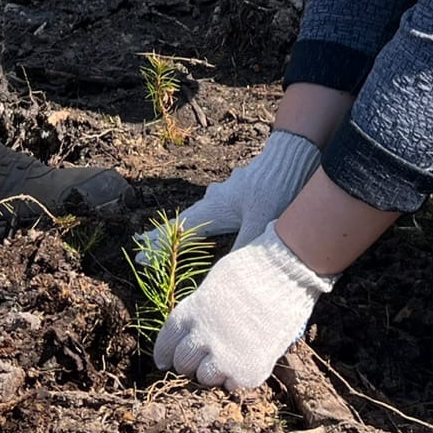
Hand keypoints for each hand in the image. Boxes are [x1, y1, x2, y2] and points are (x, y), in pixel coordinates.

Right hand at [135, 129, 320, 258]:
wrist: (292, 156)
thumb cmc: (276, 188)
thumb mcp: (260, 222)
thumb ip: (245, 249)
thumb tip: (231, 277)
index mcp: (215, 207)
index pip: (180, 230)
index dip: (159, 244)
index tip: (139, 255)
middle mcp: (215, 199)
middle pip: (184, 220)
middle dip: (163, 235)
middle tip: (142, 246)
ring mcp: (227, 193)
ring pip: (200, 213)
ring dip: (184, 226)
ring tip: (171, 235)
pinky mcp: (241, 191)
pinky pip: (216, 209)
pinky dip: (206, 220)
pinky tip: (211, 220)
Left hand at [154, 223, 333, 390]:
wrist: (285, 272)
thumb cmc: (253, 268)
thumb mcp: (214, 287)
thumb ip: (200, 312)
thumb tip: (196, 332)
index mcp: (189, 314)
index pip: (166, 344)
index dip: (166, 354)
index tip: (166, 361)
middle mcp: (200, 338)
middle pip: (184, 364)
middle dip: (193, 362)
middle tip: (209, 355)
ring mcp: (223, 357)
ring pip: (206, 378)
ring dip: (216, 370)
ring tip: (232, 354)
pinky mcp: (247, 371)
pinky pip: (234, 385)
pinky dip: (239, 376)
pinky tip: (250, 358)